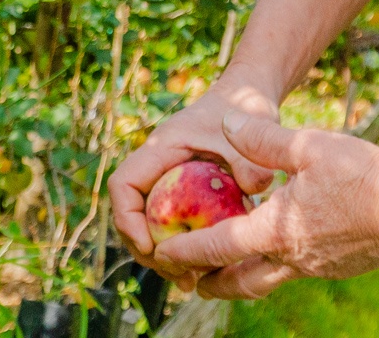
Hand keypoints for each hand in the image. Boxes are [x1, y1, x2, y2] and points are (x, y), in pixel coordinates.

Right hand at [110, 83, 279, 268]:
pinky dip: (183, 248)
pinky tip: (206, 269)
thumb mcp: (251, 128)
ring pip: (149, 225)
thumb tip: (255, 189)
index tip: (151, 248)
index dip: (128, 219)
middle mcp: (157, 166)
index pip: (124, 185)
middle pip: (132, 215)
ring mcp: (167, 180)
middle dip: (147, 250)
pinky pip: (171, 225)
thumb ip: (252, 159)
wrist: (248, 95)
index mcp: (161, 147)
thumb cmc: (245, 107)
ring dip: (164, 256)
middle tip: (178, 276)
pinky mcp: (181, 192)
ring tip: (191, 282)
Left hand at [152, 111, 378, 299]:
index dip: (186, 250)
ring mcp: (318, 267)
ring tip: (231, 268)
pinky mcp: (340, 266)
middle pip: (239, 281)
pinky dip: (279, 263)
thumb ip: (262, 138)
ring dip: (244, 276)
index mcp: (277, 230)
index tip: (163, 253)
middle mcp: (293, 258)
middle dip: (211, 281)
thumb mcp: (308, 146)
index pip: (217, 247)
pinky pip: (299, 270)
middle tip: (191, 278)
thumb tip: (226, 123)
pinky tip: (287, 243)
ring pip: (270, 279)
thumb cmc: (364, 173)